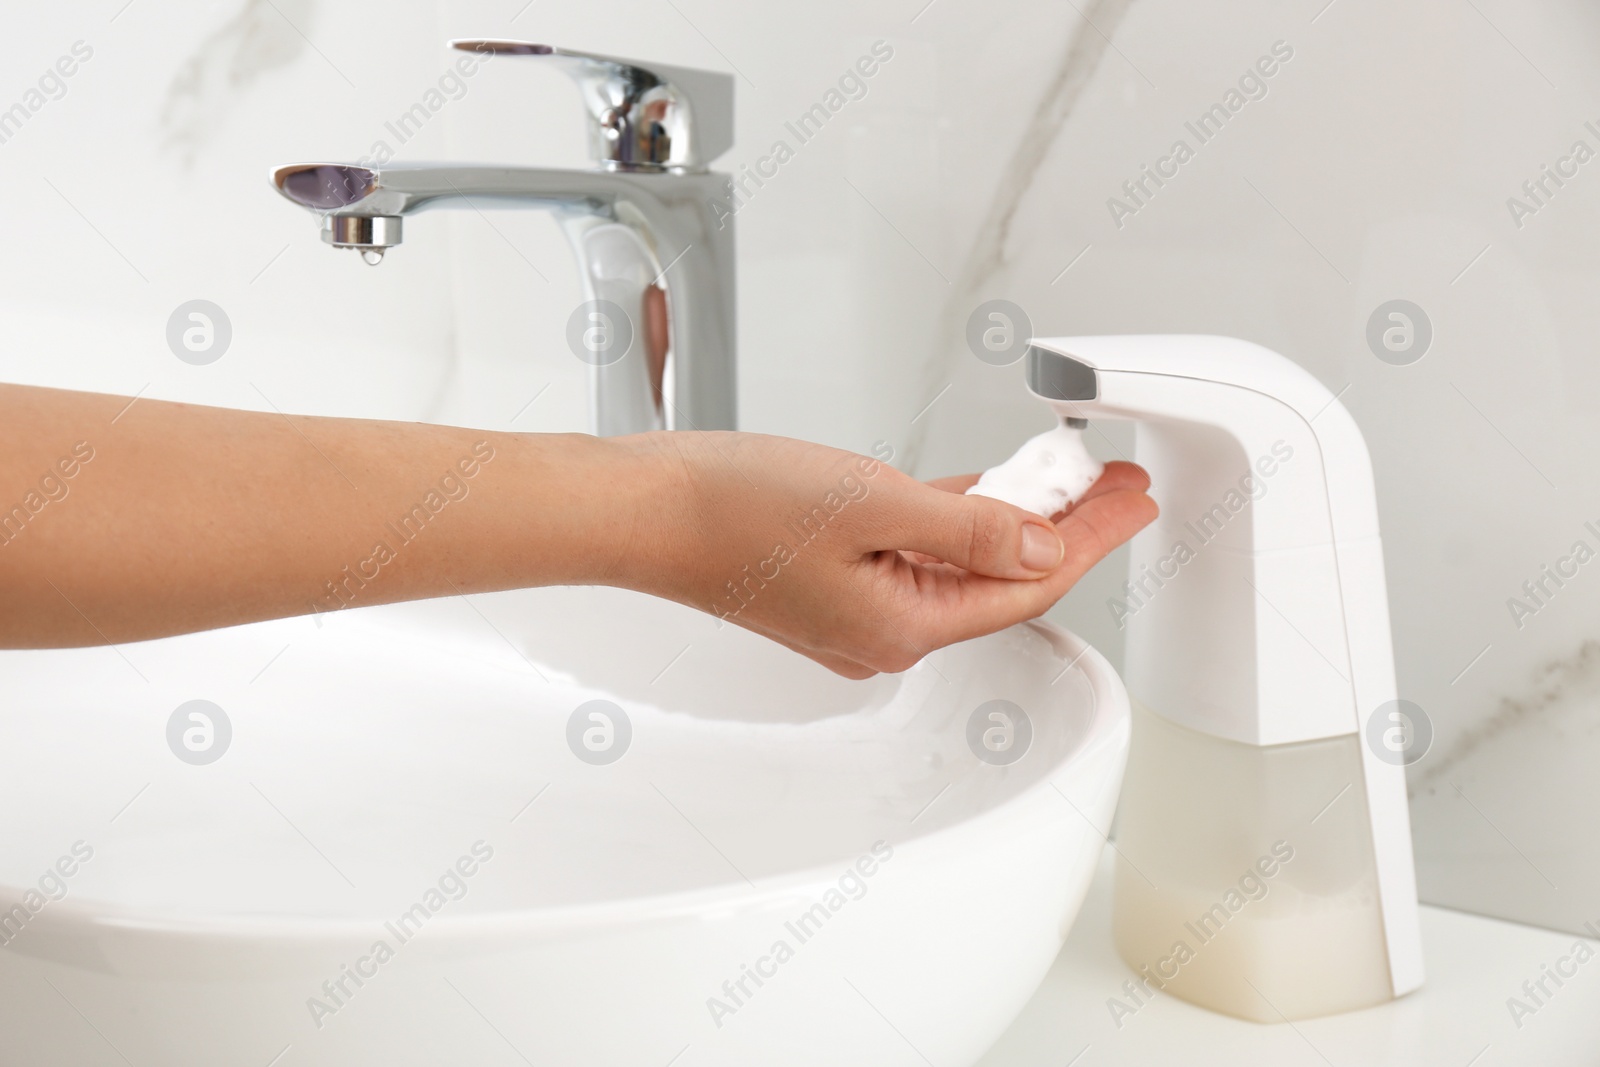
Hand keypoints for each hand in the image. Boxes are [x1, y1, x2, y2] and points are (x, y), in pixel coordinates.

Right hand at [615, 432, 1156, 677]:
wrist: (644, 509)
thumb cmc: (732, 511)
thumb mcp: (872, 503)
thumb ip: (969, 526)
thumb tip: (1044, 545)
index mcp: (901, 627)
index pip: (1027, 586)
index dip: (1092, 539)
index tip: (1136, 501)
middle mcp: (884, 630)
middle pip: (1000, 577)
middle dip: (1062, 524)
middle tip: (1113, 478)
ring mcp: (857, 607)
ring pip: (959, 561)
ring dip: (1010, 516)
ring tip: (1063, 472)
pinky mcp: (833, 579)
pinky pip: (916, 550)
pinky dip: (955, 516)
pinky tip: (984, 487)